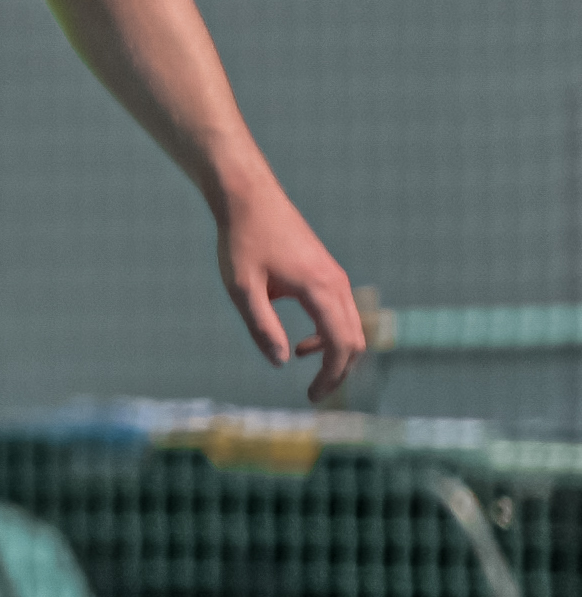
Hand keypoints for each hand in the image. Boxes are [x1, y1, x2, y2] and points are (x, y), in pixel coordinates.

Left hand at [217, 180, 365, 404]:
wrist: (249, 199)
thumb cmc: (242, 241)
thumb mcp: (242, 288)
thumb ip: (262, 326)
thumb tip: (281, 361)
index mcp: (320, 289)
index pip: (340, 344)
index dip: (331, 376)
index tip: (312, 397)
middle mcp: (337, 283)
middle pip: (355, 340)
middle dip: (339, 372)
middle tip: (314, 396)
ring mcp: (336, 277)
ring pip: (351, 326)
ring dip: (336, 354)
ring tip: (311, 376)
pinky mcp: (328, 273)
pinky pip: (340, 313)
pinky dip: (329, 335)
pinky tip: (302, 345)